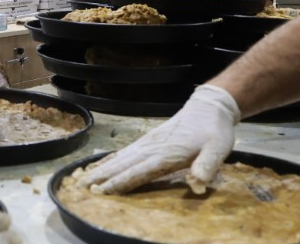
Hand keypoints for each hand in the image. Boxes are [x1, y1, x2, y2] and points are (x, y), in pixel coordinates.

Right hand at [78, 84, 239, 194]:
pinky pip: (126, 151)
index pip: (139, 172)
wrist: (210, 106)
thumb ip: (206, 166)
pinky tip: (104, 164)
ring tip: (84, 177)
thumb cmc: (214, 131)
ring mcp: (149, 143)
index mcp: (167, 155)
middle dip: (102, 177)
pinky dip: (112, 159)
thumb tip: (198, 184)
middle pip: (123, 165)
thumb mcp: (218, 149)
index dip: (120, 183)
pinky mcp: (150, 139)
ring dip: (102, 168)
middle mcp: (153, 149)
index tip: (101, 192)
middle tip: (81, 187)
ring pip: (121, 158)